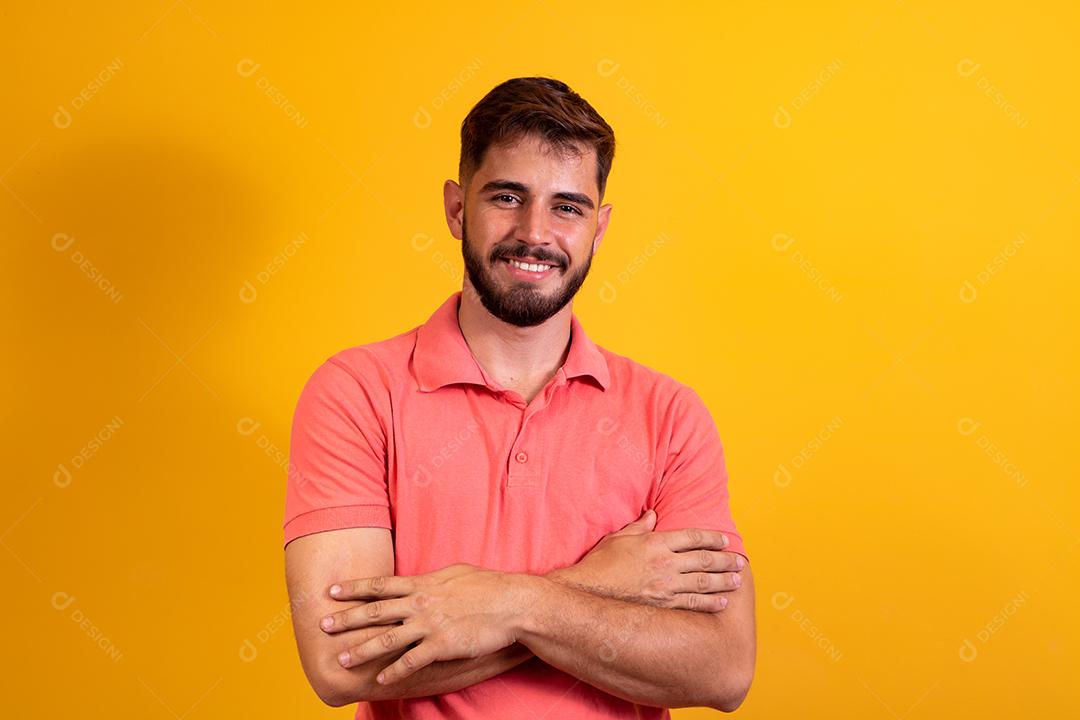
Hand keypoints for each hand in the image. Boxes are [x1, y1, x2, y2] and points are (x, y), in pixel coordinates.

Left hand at [319, 563, 525, 683]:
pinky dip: (394, 671)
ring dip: (362, 649)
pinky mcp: (442, 645)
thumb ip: (433, 579)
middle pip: (375, 611)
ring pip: (388, 638)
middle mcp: (420, 603)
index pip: (380, 585)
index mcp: (422, 584)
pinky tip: (381, 680)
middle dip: (346, 618)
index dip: (354, 588)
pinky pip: (412, 661)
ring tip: (342, 658)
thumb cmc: (488, 585)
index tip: (331, 591)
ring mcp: (430, 625)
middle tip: (322, 624)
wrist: (512, 604)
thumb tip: (421, 580)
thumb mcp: (455, 573)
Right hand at [549, 509, 744, 611]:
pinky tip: (722, 602)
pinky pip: (693, 603)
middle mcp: (664, 563)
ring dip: (723, 580)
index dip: (711, 538)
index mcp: (655, 542)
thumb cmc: (599, 564)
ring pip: (703, 581)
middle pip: (703, 559)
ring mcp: (665, 585)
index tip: (724, 540)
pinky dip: (710, 602)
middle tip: (739, 561)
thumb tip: (653, 515)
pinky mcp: (662, 604)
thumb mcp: (618, 538)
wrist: (586, 593)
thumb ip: (639, 527)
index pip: (692, 537)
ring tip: (737, 579)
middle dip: (724, 559)